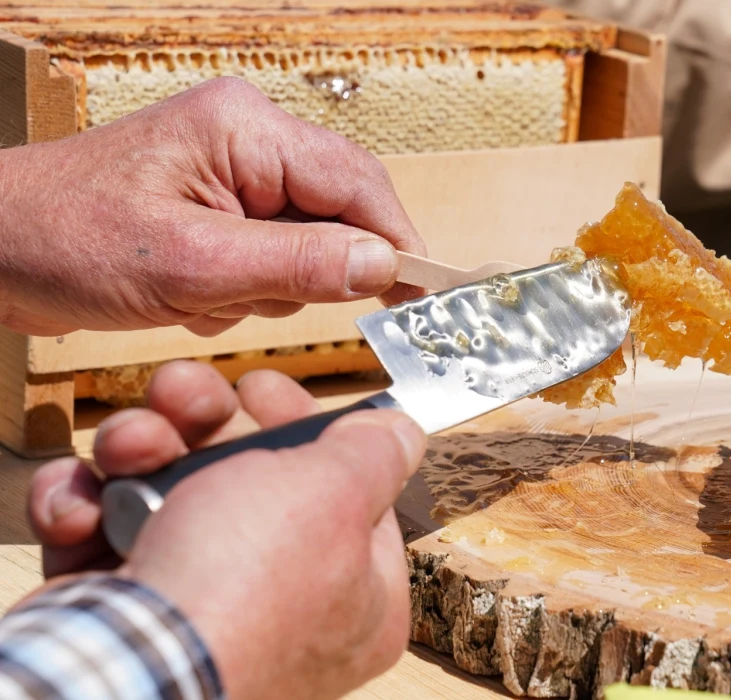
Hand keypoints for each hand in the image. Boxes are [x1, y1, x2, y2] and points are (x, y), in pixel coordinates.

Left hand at [0, 77, 426, 336]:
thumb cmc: (67, 242)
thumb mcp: (190, 266)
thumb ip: (296, 264)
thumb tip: (382, 265)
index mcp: (247, 128)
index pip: (357, 183)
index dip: (396, 241)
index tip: (425, 296)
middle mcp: (249, 136)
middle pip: (339, 208)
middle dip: (310, 269)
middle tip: (265, 301)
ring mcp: (235, 168)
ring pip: (309, 240)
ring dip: (268, 286)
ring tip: (201, 295)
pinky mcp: (221, 201)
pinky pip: (273, 252)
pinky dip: (244, 288)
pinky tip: (190, 294)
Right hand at [26, 361, 427, 699]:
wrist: (127, 666)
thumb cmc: (248, 584)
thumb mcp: (338, 493)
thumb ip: (375, 454)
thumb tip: (401, 431)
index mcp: (357, 592)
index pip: (344, 489)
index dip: (302, 425)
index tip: (262, 387)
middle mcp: (283, 605)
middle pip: (249, 481)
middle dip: (204, 425)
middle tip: (181, 393)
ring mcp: (201, 608)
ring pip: (169, 493)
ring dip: (139, 451)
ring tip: (130, 446)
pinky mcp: (126, 609)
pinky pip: (105, 534)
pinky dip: (83, 508)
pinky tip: (81, 504)